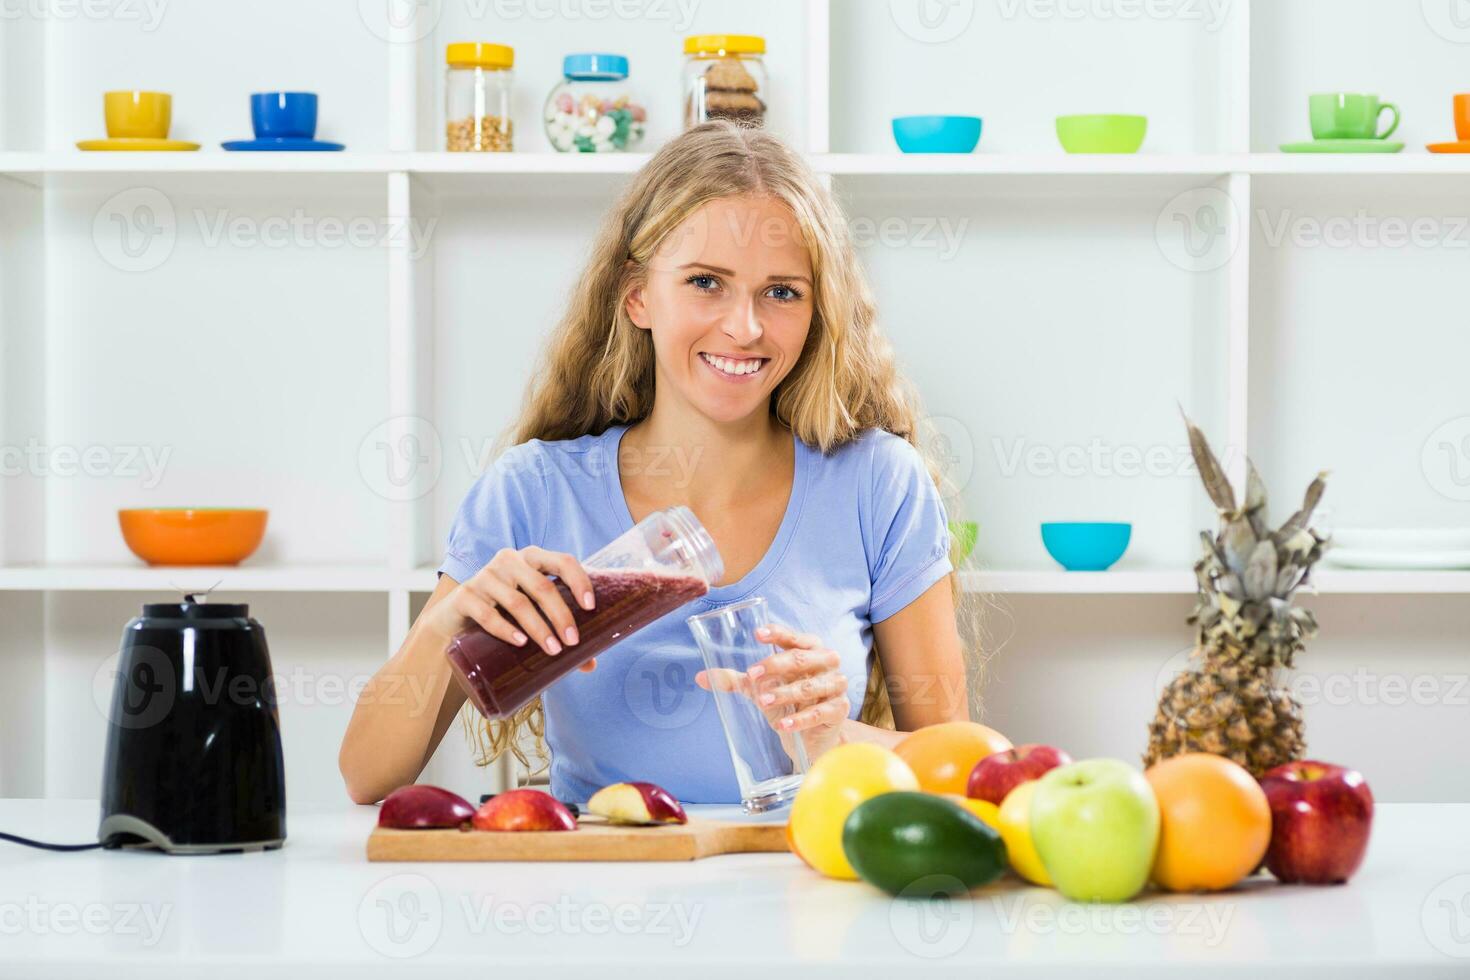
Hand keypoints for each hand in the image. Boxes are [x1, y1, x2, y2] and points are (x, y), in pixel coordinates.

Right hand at [427, 547, 599, 670]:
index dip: (580, 581)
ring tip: (553, 650)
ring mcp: (484, 576)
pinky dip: (506, 630)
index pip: (563, 561)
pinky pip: (487, 614)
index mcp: (532, 559)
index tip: (590, 608)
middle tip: (573, 642)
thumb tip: (590, 664)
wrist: (454, 622)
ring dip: (539, 628)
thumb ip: (559, 633)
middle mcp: (509, 561)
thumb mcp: (532, 616)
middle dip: (561, 615)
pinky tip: (520, 642)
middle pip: (542, 586)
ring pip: (518, 602)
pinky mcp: (464, 596)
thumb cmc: (503, 615)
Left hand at [695, 623, 850, 761]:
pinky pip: (821, 712)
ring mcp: (836, 685)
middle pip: (803, 658)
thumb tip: (699, 677)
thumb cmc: (788, 702)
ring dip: (785, 693)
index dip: (778, 633)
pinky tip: (783, 725)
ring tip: (763, 700)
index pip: (794, 636)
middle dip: (776, 665)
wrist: (811, 735)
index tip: (758, 634)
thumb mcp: (760, 688)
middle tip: (752, 674)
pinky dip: (800, 719)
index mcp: (808, 648)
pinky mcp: (839, 710)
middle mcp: (826, 662)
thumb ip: (735, 680)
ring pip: (811, 686)